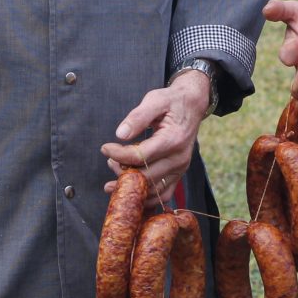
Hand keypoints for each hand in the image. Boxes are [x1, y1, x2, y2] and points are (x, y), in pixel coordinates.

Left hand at [100, 72, 209, 202]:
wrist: (192, 105)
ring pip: (152, 190)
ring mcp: (180, 169)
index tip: (105, 147)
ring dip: (131, 186)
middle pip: (145, 177)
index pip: (140, 157)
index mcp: (173, 140)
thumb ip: (138, 116)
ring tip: (116, 172)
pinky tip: (131, 190)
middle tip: (109, 160)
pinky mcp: (179, 174)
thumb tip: (120, 134)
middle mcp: (179, 159)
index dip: (118, 155)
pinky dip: (145, 197)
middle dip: (122, 172)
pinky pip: (162, 195)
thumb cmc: (171, 101)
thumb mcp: (155, 100)